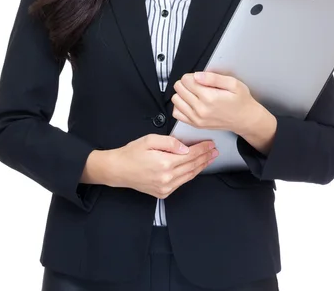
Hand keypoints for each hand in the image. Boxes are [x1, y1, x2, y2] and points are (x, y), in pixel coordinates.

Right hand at [103, 134, 218, 198]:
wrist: (118, 170)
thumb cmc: (132, 153)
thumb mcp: (150, 140)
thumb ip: (170, 142)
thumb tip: (185, 147)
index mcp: (165, 163)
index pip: (190, 155)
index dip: (202, 149)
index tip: (210, 144)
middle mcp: (167, 178)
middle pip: (192, 166)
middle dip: (205, 157)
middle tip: (215, 151)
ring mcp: (165, 187)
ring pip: (189, 176)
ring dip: (201, 166)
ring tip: (209, 159)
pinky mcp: (163, 192)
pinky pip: (181, 183)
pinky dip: (190, 174)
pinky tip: (195, 168)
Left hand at [171, 71, 256, 132]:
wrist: (245, 119)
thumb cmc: (241, 101)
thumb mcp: (233, 83)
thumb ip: (214, 78)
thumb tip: (197, 75)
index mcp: (209, 97)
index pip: (187, 80)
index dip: (192, 75)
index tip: (199, 78)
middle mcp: (201, 109)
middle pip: (179, 88)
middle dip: (186, 83)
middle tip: (197, 84)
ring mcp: (197, 118)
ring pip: (176, 100)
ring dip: (182, 93)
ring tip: (193, 92)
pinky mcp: (195, 124)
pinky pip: (177, 113)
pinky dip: (180, 105)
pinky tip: (189, 102)